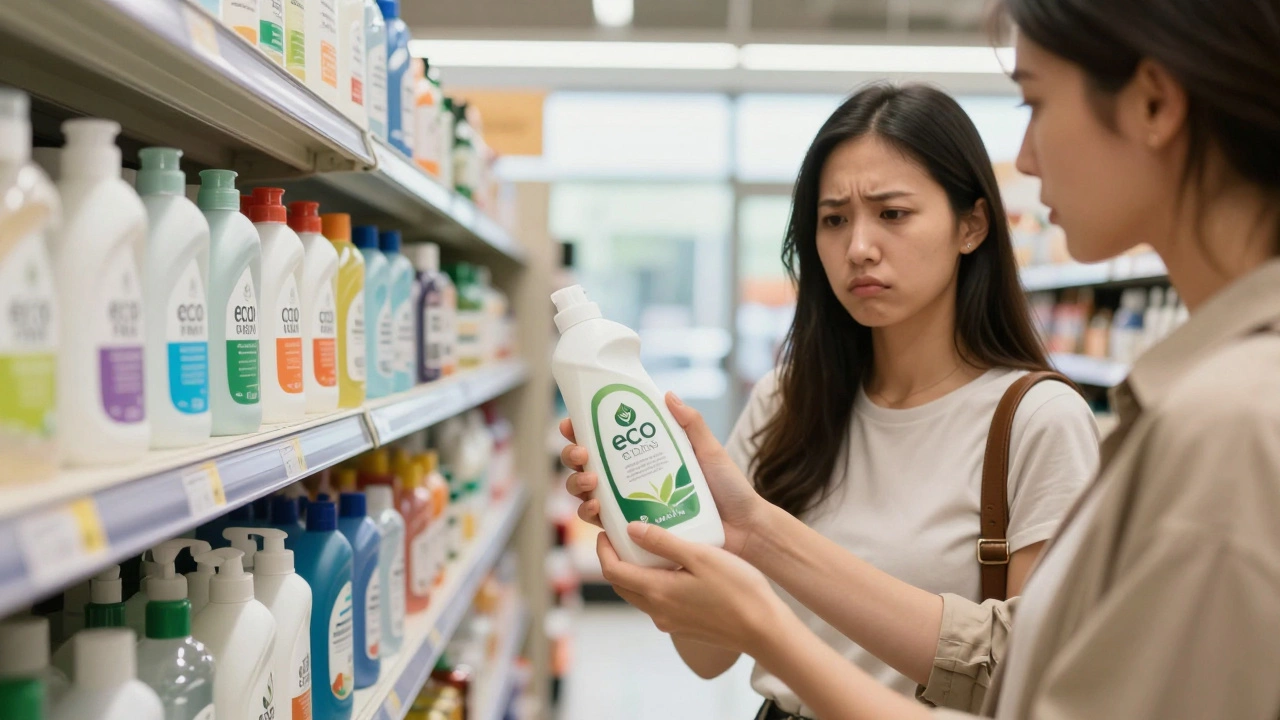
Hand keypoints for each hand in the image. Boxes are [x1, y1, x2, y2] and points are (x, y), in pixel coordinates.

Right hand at [560, 392, 763, 555]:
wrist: (744, 529)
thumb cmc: (729, 489)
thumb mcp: (709, 450)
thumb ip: (691, 423)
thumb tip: (667, 394)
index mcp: (645, 456)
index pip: (604, 439)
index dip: (581, 430)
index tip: (572, 424)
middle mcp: (632, 479)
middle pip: (586, 465)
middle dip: (573, 456)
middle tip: (583, 455)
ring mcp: (630, 505)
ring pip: (586, 493)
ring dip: (577, 485)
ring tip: (591, 483)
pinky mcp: (634, 532)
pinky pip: (603, 524)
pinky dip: (591, 515)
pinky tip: (596, 508)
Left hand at [598, 522, 792, 656]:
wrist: (764, 630)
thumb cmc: (737, 589)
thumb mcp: (700, 556)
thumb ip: (664, 542)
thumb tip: (631, 530)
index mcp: (657, 591)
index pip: (613, 571)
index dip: (603, 550)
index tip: (606, 532)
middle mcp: (657, 611)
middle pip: (622, 584)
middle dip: (615, 560)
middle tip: (622, 537)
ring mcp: (670, 622)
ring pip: (639, 594)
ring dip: (635, 573)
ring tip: (648, 548)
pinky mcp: (684, 626)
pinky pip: (658, 603)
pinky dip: (654, 584)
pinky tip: (673, 568)